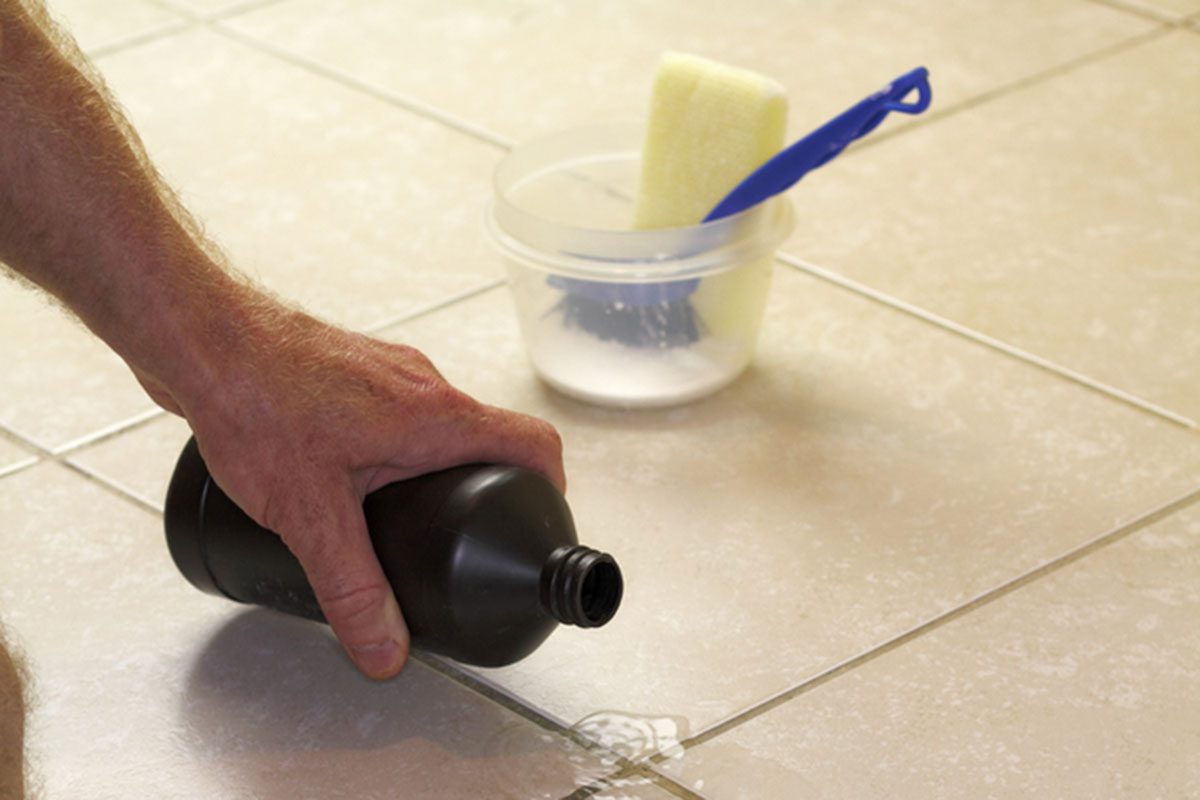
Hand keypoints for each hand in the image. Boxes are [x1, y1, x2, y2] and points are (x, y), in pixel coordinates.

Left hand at [140, 292, 564, 679]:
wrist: (200, 336)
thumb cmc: (254, 398)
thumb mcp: (309, 515)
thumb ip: (351, 588)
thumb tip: (384, 648)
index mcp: (437, 415)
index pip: (534, 443)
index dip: (553, 488)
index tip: (541, 522)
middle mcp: (424, 383)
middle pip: (490, 436)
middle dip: (487, 489)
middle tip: (466, 534)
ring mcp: (389, 370)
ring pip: (440, 422)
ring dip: (437, 466)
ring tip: (405, 511)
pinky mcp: (354, 368)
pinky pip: (398, 409)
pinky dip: (395, 446)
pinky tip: (350, 474)